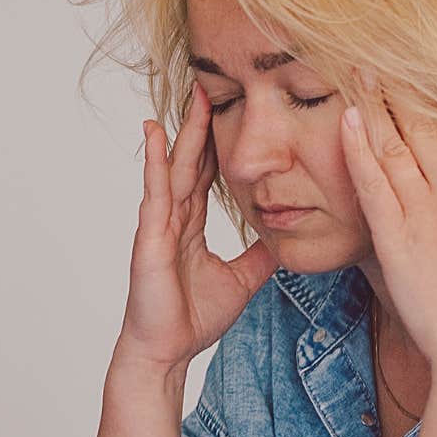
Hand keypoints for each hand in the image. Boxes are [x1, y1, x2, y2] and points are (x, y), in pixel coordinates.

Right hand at [115, 82, 277, 374]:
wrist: (166, 351)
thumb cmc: (191, 319)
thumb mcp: (242, 279)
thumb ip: (260, 256)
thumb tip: (285, 237)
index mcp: (192, 225)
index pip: (207, 173)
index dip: (218, 142)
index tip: (231, 110)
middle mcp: (174, 217)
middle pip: (191, 160)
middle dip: (202, 124)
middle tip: (211, 85)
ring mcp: (160, 223)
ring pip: (175, 167)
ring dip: (183, 131)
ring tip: (191, 95)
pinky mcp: (150, 235)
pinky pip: (156, 190)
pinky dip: (155, 160)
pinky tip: (157, 132)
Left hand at [339, 73, 436, 372]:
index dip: (428, 104)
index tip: (409, 77)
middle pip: (426, 128)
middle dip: (400, 90)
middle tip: (378, 55)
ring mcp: (428, 212)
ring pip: (398, 144)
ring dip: (376, 104)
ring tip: (357, 70)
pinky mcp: (400, 234)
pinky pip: (375, 180)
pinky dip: (360, 146)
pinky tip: (348, 118)